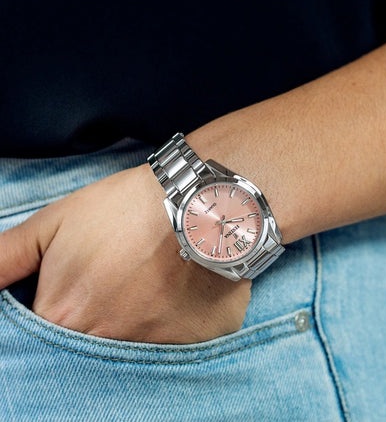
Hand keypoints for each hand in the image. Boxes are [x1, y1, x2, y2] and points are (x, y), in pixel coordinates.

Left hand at [0, 164, 250, 343]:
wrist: (196, 202)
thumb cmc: (125, 209)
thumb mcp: (55, 222)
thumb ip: (5, 258)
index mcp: (66, 317)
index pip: (46, 339)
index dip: (63, 313)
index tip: (83, 291)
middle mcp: (107, 345)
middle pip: (90, 351)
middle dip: (98, 322)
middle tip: (119, 288)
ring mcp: (155, 350)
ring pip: (134, 353)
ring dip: (137, 325)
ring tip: (150, 288)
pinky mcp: (195, 346)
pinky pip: (177, 349)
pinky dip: (174, 327)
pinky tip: (178, 297)